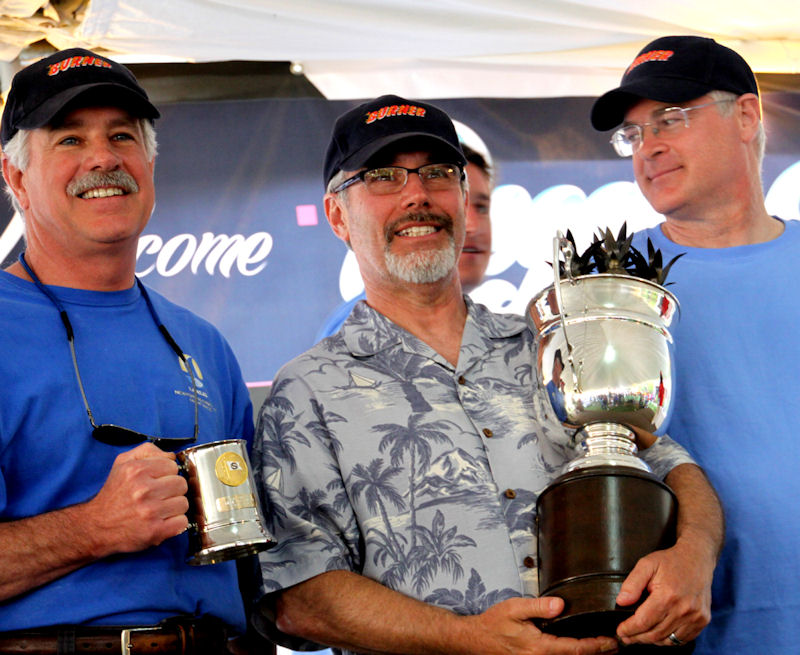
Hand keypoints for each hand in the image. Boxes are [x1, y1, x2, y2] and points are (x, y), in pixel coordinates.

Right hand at [82, 442, 188, 555]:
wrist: (96, 527)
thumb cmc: (113, 495)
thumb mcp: (123, 463)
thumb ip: (148, 451)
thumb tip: (171, 456)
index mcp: (136, 470)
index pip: (173, 466)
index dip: (166, 474)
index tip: (157, 481)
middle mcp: (143, 489)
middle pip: (181, 484)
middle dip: (172, 491)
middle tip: (158, 497)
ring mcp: (150, 511)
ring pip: (183, 503)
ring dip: (174, 508)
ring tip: (158, 510)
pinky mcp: (155, 531)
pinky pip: (182, 522)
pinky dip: (175, 524)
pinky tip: (162, 522)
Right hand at [466, 596, 618, 654]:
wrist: (476, 640)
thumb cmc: (494, 623)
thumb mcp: (514, 609)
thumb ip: (539, 607)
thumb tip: (561, 604)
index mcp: (540, 646)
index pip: (575, 649)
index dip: (596, 646)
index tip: (611, 641)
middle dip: (597, 653)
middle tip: (616, 645)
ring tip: (604, 648)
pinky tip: (580, 649)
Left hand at [615, 542, 711, 646]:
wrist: (697, 559)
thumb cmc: (670, 561)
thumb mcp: (646, 564)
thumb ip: (632, 583)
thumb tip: (621, 602)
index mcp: (668, 595)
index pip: (644, 621)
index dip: (629, 629)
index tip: (620, 631)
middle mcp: (684, 609)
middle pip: (655, 634)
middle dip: (637, 638)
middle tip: (626, 637)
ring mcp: (696, 617)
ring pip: (669, 640)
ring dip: (652, 641)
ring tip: (639, 637)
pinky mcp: (703, 620)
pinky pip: (683, 639)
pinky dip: (668, 640)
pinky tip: (658, 634)